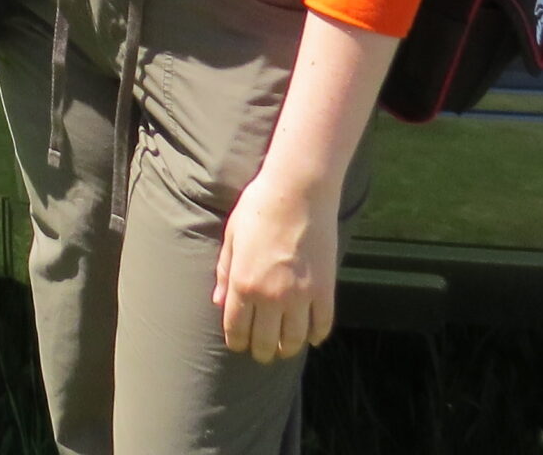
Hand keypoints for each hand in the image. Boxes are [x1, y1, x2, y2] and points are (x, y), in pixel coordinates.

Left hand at [213, 169, 338, 362]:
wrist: (298, 190)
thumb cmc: (259, 208)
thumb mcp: (232, 237)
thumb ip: (224, 272)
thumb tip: (218, 301)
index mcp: (242, 283)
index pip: (236, 328)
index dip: (236, 341)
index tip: (239, 344)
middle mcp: (270, 296)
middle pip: (264, 341)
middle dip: (260, 350)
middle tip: (261, 351)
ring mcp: (300, 295)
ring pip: (293, 341)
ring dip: (286, 349)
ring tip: (283, 347)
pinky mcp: (324, 290)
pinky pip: (321, 325)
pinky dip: (315, 335)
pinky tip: (310, 335)